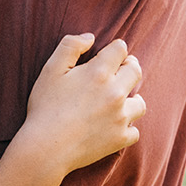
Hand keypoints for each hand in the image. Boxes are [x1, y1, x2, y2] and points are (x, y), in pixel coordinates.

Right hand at [18, 34, 145, 174]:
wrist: (46, 147)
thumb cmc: (45, 107)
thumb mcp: (50, 70)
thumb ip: (70, 46)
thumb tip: (91, 37)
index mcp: (99, 73)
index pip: (120, 49)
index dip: (115, 49)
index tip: (109, 54)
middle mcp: (116, 93)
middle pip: (136, 71)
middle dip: (128, 67)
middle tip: (118, 72)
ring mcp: (121, 117)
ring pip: (140, 103)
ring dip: (131, 99)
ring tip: (119, 101)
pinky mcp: (121, 138)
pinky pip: (134, 130)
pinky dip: (126, 127)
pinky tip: (114, 125)